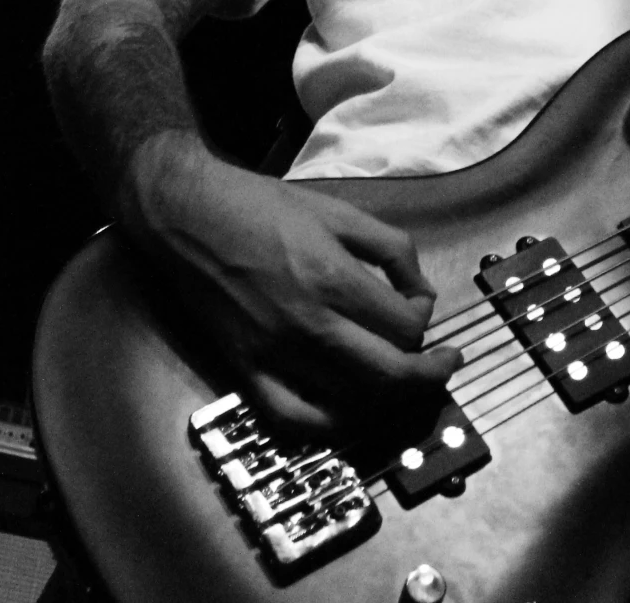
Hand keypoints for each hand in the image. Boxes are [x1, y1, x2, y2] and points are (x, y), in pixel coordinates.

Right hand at [117, 133, 462, 437]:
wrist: (186, 215)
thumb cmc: (260, 206)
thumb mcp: (337, 210)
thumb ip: (391, 248)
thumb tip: (420, 291)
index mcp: (333, 278)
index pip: (405, 326)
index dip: (426, 320)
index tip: (419, 306)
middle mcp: (308, 324)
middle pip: (390, 374)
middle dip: (428, 374)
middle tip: (443, 365)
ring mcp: (275, 354)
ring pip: (351, 401)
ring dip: (387, 397)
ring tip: (401, 381)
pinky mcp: (245, 370)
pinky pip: (293, 418)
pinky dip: (329, 424)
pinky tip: (348, 412)